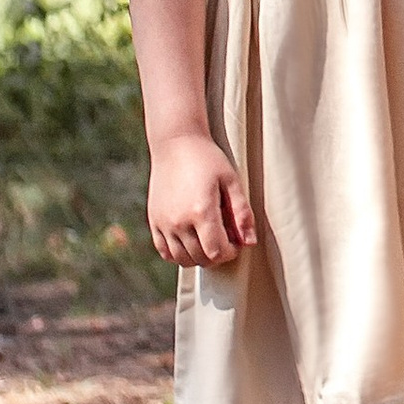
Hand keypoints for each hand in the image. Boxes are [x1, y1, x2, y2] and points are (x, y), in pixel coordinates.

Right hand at [147, 131, 257, 267]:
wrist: (175, 143)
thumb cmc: (207, 159)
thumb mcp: (231, 181)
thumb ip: (242, 213)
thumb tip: (250, 241)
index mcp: (201, 212)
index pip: (217, 252)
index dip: (231, 252)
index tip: (235, 240)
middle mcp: (179, 221)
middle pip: (201, 258)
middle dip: (218, 254)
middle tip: (224, 237)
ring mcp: (164, 223)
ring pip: (182, 259)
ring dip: (199, 256)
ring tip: (208, 238)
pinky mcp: (154, 221)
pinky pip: (165, 252)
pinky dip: (179, 254)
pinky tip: (190, 240)